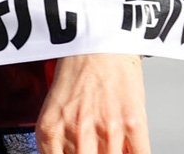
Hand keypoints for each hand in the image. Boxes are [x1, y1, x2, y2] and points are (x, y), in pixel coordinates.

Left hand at [35, 53, 149, 153]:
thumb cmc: (77, 70)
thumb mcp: (55, 108)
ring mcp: (106, 128)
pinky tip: (129, 150)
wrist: (101, 40)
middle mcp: (77, 131)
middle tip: (95, 149)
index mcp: (51, 128)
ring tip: (112, 145)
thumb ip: (60, 139)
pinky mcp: (133, 123)